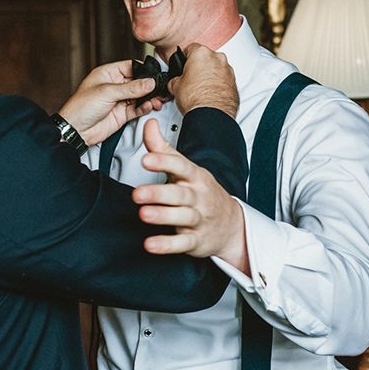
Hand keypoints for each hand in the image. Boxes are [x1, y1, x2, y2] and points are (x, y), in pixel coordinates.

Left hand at [58, 60, 166, 145]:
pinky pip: (138, 108)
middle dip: (150, 86)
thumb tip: (149, 82)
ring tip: (157, 100)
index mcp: (108, 74)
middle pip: (139, 82)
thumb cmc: (80, 107)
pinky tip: (149, 106)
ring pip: (141, 96)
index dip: (144, 70)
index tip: (155, 74)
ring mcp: (120, 100)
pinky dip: (145, 108)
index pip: (131, 66)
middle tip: (160, 88)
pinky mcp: (123, 113)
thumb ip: (131, 88)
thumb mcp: (107, 92)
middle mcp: (115, 86)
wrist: (76, 130)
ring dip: (150, 98)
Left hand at [133, 119, 248, 271]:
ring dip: (162, 216)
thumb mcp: (185, 169)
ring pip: (182, 217)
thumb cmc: (201, 192)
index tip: (147, 159)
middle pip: (179, 194)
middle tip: (137, 193)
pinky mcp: (196, 240)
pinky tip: (151, 244)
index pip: (180, 166)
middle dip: (158, 193)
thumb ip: (163, 148)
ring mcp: (198, 219)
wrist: (231, 223)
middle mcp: (197, 197)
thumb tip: (148, 124)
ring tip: (143, 214)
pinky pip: (182, 243)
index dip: (163, 162)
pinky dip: (167, 245)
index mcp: (194, 177)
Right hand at [168, 44, 238, 117]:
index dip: (184, 58)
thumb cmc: (197, 99)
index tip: (183, 64)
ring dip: (209, 75)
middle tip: (191, 78)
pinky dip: (218, 83)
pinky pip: (224, 78)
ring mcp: (228, 70)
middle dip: (198, 66)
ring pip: (216, 67)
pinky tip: (210, 93)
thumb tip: (176, 82)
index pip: (190, 48)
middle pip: (205, 57)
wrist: (211, 115)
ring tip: (200, 88)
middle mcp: (217, 59)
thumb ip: (176, 79)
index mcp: (202, 53)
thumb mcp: (175, 86)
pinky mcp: (234, 82)